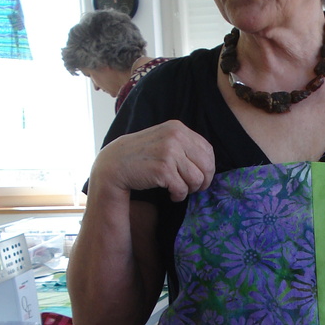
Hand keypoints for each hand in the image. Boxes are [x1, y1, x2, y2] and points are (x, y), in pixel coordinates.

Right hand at [92, 120, 215, 201]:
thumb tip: (209, 163)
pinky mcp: (163, 169)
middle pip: (207, 166)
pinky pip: (182, 189)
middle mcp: (175, 137)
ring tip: (178, 190)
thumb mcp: (163, 140)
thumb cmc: (142, 156)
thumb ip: (184, 145)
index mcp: (178, 128)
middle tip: (192, 188)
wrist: (115, 164)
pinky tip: (171, 194)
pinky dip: (178, 196)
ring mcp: (169, 152)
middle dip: (203, 181)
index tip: (201, 177)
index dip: (208, 168)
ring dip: (189, 189)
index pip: (208, 151)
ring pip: (197, 179)